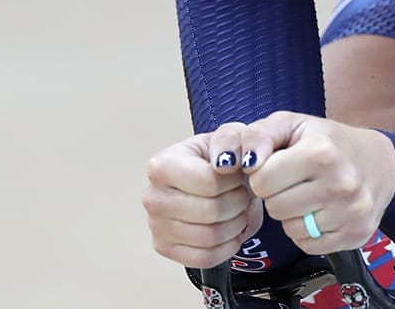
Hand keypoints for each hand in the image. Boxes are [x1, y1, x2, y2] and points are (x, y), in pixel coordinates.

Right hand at [142, 123, 263, 267]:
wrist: (210, 180)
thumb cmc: (218, 158)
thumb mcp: (230, 136)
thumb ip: (231, 141)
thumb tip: (225, 163)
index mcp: (161, 166)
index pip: (209, 183)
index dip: (234, 182)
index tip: (237, 175)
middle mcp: (153, 197)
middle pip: (211, 212)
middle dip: (237, 204)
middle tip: (241, 194)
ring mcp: (156, 226)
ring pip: (210, 237)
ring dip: (236, 225)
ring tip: (236, 210)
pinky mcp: (165, 248)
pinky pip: (205, 258)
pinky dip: (227, 246)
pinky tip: (229, 229)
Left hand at [240, 111, 394, 255]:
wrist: (380, 162)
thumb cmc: (327, 141)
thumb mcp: (291, 124)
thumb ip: (258, 135)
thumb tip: (242, 163)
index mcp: (321, 152)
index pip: (262, 182)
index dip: (263, 174)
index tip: (278, 166)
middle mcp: (341, 183)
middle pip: (275, 208)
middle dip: (278, 194)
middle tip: (295, 181)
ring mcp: (352, 212)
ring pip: (291, 229)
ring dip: (293, 214)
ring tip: (310, 194)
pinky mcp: (356, 234)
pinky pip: (308, 245)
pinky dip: (308, 232)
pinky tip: (321, 211)